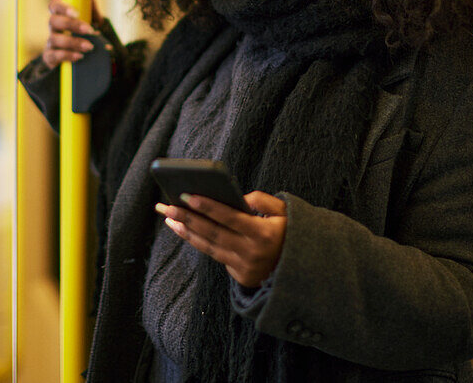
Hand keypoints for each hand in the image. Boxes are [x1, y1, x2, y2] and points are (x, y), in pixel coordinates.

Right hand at [42, 0, 100, 68]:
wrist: (78, 57)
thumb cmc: (83, 34)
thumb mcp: (90, 20)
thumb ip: (90, 9)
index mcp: (61, 15)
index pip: (55, 5)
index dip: (63, 7)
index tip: (77, 13)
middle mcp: (53, 27)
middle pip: (54, 21)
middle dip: (72, 25)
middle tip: (90, 31)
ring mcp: (50, 42)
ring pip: (55, 39)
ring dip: (74, 42)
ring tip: (90, 47)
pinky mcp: (49, 57)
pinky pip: (53, 56)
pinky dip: (67, 55)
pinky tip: (80, 56)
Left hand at [156, 191, 286, 287]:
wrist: (305, 270)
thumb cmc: (292, 232)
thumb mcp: (285, 211)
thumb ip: (261, 200)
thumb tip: (237, 198)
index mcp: (264, 234)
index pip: (230, 218)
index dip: (208, 207)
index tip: (187, 195)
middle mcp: (252, 253)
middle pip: (213, 233)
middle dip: (188, 218)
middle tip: (167, 205)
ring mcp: (245, 268)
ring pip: (209, 247)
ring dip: (187, 232)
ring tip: (169, 218)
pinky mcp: (241, 277)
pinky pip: (217, 256)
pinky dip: (200, 243)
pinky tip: (186, 231)